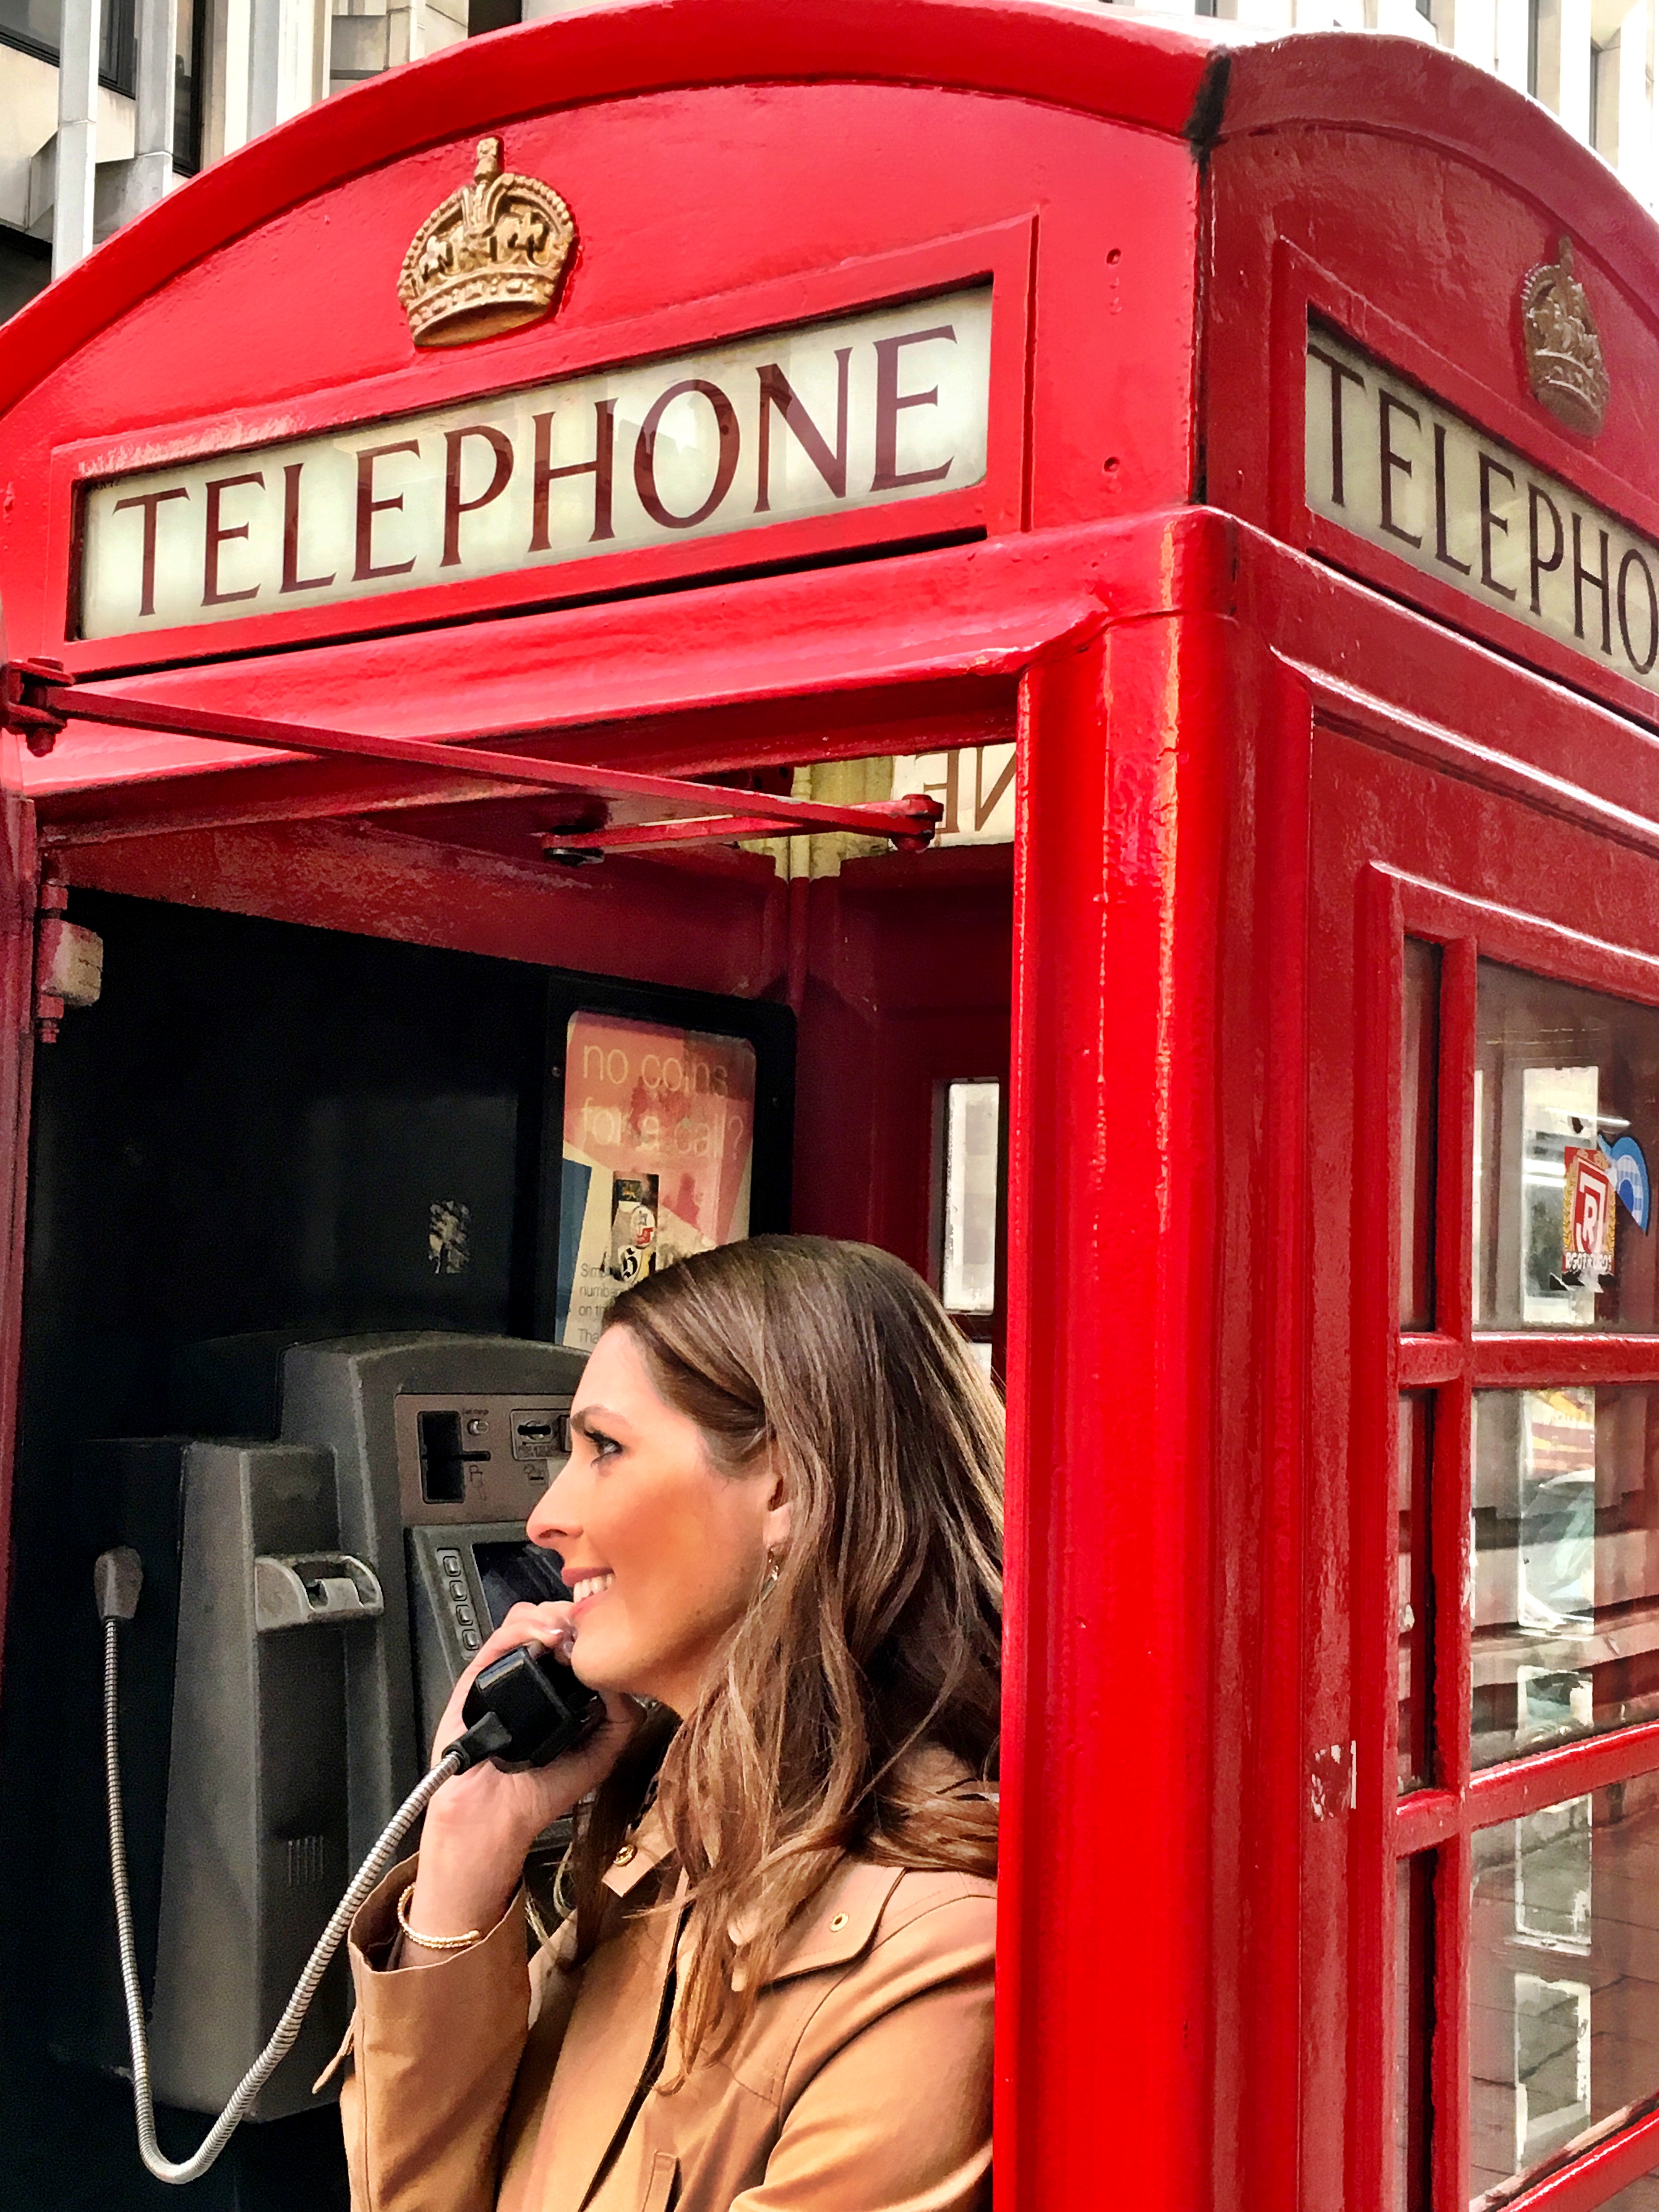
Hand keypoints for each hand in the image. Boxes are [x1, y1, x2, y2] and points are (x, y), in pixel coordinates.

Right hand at [402, 1602, 638, 1961]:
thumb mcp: (601, 1753)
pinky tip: (547, 1639)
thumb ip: (623, 1717)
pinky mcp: (478, 1674)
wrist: (496, 1815)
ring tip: (569, 1637)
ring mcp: (504, 1670)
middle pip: (554, 1616)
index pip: (579, 1635)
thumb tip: (624, 1676)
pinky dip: (525, 1627)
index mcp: (561, 1686)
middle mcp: (533, 1672)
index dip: (596, 1626)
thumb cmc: (543, 1789)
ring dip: (553, 1616)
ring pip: (527, 1616)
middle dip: (577, 1615)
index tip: (614, 1631)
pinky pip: (500, 1636)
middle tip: (591, 1631)